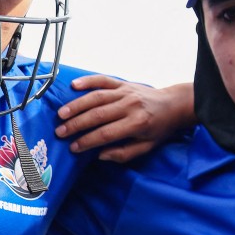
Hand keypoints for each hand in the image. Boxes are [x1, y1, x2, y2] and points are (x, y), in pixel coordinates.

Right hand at [55, 76, 194, 161]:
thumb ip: (124, 153)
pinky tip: (73, 85)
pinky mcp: (123, 83)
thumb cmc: (159, 128)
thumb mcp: (147, 146)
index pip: (106, 133)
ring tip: (61, 115)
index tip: (73, 148)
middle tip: (60, 133)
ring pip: (97, 97)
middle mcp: (131, 105)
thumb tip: (100, 155)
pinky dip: (88, 81)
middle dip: (76, 125)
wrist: (173, 104)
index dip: (88, 141)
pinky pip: (103, 79)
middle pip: (98, 115)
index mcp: (137, 123)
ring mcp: (126, 92)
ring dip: (76, 106)